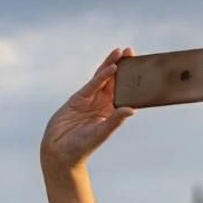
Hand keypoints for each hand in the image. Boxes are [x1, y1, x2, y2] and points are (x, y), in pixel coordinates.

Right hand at [40, 47, 135, 168]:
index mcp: (112, 113)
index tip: (142, 68)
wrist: (60, 151)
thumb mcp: (101, 133)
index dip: (133, 81)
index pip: (125, 93)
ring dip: (111, 65)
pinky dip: (101, 76)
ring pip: (103, 79)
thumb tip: (132, 111)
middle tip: (132, 51)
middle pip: (115, 82)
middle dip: (123, 67)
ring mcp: (90, 100)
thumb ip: (115, 121)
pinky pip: (92, 84)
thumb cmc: (82, 147)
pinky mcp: (78, 99)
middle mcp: (103, 105)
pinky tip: (111, 67)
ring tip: (121, 52)